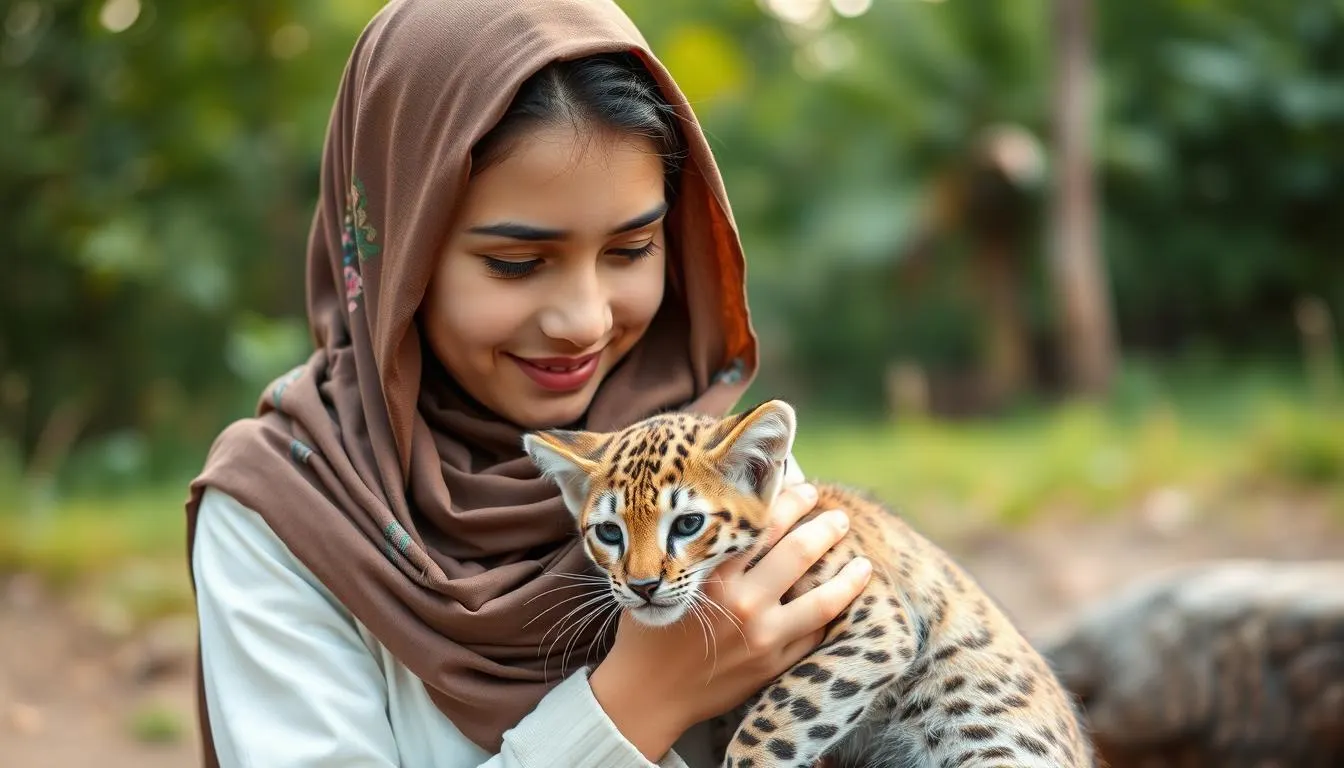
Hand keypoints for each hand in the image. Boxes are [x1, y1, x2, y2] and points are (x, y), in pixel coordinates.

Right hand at [589, 483, 872, 759]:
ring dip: (849, 576)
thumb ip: (699, 549)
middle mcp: (742, 602)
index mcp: (712, 573)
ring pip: (823, 599)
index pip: (762, 523)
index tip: (804, 487)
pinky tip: (842, 606)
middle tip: (838, 516)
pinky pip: (814, 634)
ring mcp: (762, 637)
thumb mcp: (665, 579)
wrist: (647, 694)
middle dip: (825, 527)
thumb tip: (736, 513)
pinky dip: (831, 616)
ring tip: (863, 563)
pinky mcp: (773, 664)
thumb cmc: (649, 629)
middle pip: (800, 551)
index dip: (789, 500)